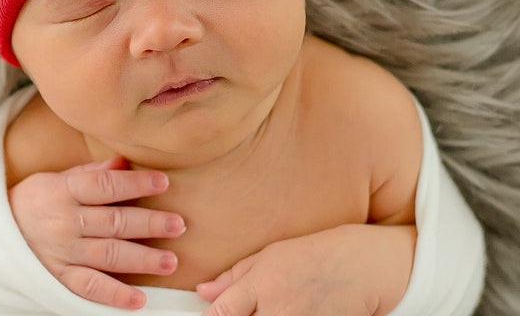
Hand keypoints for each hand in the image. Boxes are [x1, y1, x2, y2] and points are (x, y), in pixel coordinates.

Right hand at [8, 155, 185, 308]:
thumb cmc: (33, 200)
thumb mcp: (55, 178)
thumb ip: (90, 174)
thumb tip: (123, 162)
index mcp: (64, 191)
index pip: (105, 186)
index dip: (135, 184)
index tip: (164, 182)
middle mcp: (65, 222)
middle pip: (113, 222)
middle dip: (149, 223)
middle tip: (178, 225)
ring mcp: (63, 253)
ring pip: (108, 256)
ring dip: (142, 259)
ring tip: (170, 261)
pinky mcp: (59, 279)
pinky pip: (89, 288)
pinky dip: (114, 295)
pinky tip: (139, 299)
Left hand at [196, 224, 415, 315]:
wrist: (362, 267)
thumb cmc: (313, 254)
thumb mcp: (269, 255)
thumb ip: (234, 277)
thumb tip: (204, 292)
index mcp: (262, 285)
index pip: (221, 314)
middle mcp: (277, 311)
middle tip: (241, 312)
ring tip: (265, 311)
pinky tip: (277, 315)